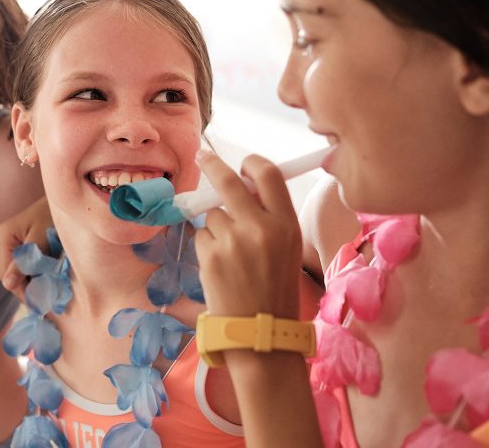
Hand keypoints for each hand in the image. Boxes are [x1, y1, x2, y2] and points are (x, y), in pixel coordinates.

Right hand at [0, 196, 52, 299]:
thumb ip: (26, 261)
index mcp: (5, 236)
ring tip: (48, 293)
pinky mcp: (25, 242)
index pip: (5, 273)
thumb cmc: (55, 214)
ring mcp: (14, 240)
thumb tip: (7, 284)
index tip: (37, 303)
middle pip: (11, 272)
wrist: (67, 200)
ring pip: (19, 269)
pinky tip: (48, 280)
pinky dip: (36, 272)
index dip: (19, 290)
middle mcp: (6, 238)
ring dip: (32, 281)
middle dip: (27, 287)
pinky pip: (26, 263)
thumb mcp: (41, 239)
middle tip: (45, 302)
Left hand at [194, 152, 301, 317]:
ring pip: (212, 214)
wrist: (261, 331)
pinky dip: (208, 246)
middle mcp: (260, 228)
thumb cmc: (275, 288)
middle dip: (212, 165)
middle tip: (202, 157)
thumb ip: (269, 216)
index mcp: (286, 223)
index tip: (242, 162)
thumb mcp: (287, 247)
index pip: (268, 174)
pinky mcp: (211, 256)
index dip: (253, 163)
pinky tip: (222, 267)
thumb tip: (243, 186)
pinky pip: (202, 236)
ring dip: (216, 225)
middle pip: (229, 181)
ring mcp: (233, 241)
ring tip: (232, 254)